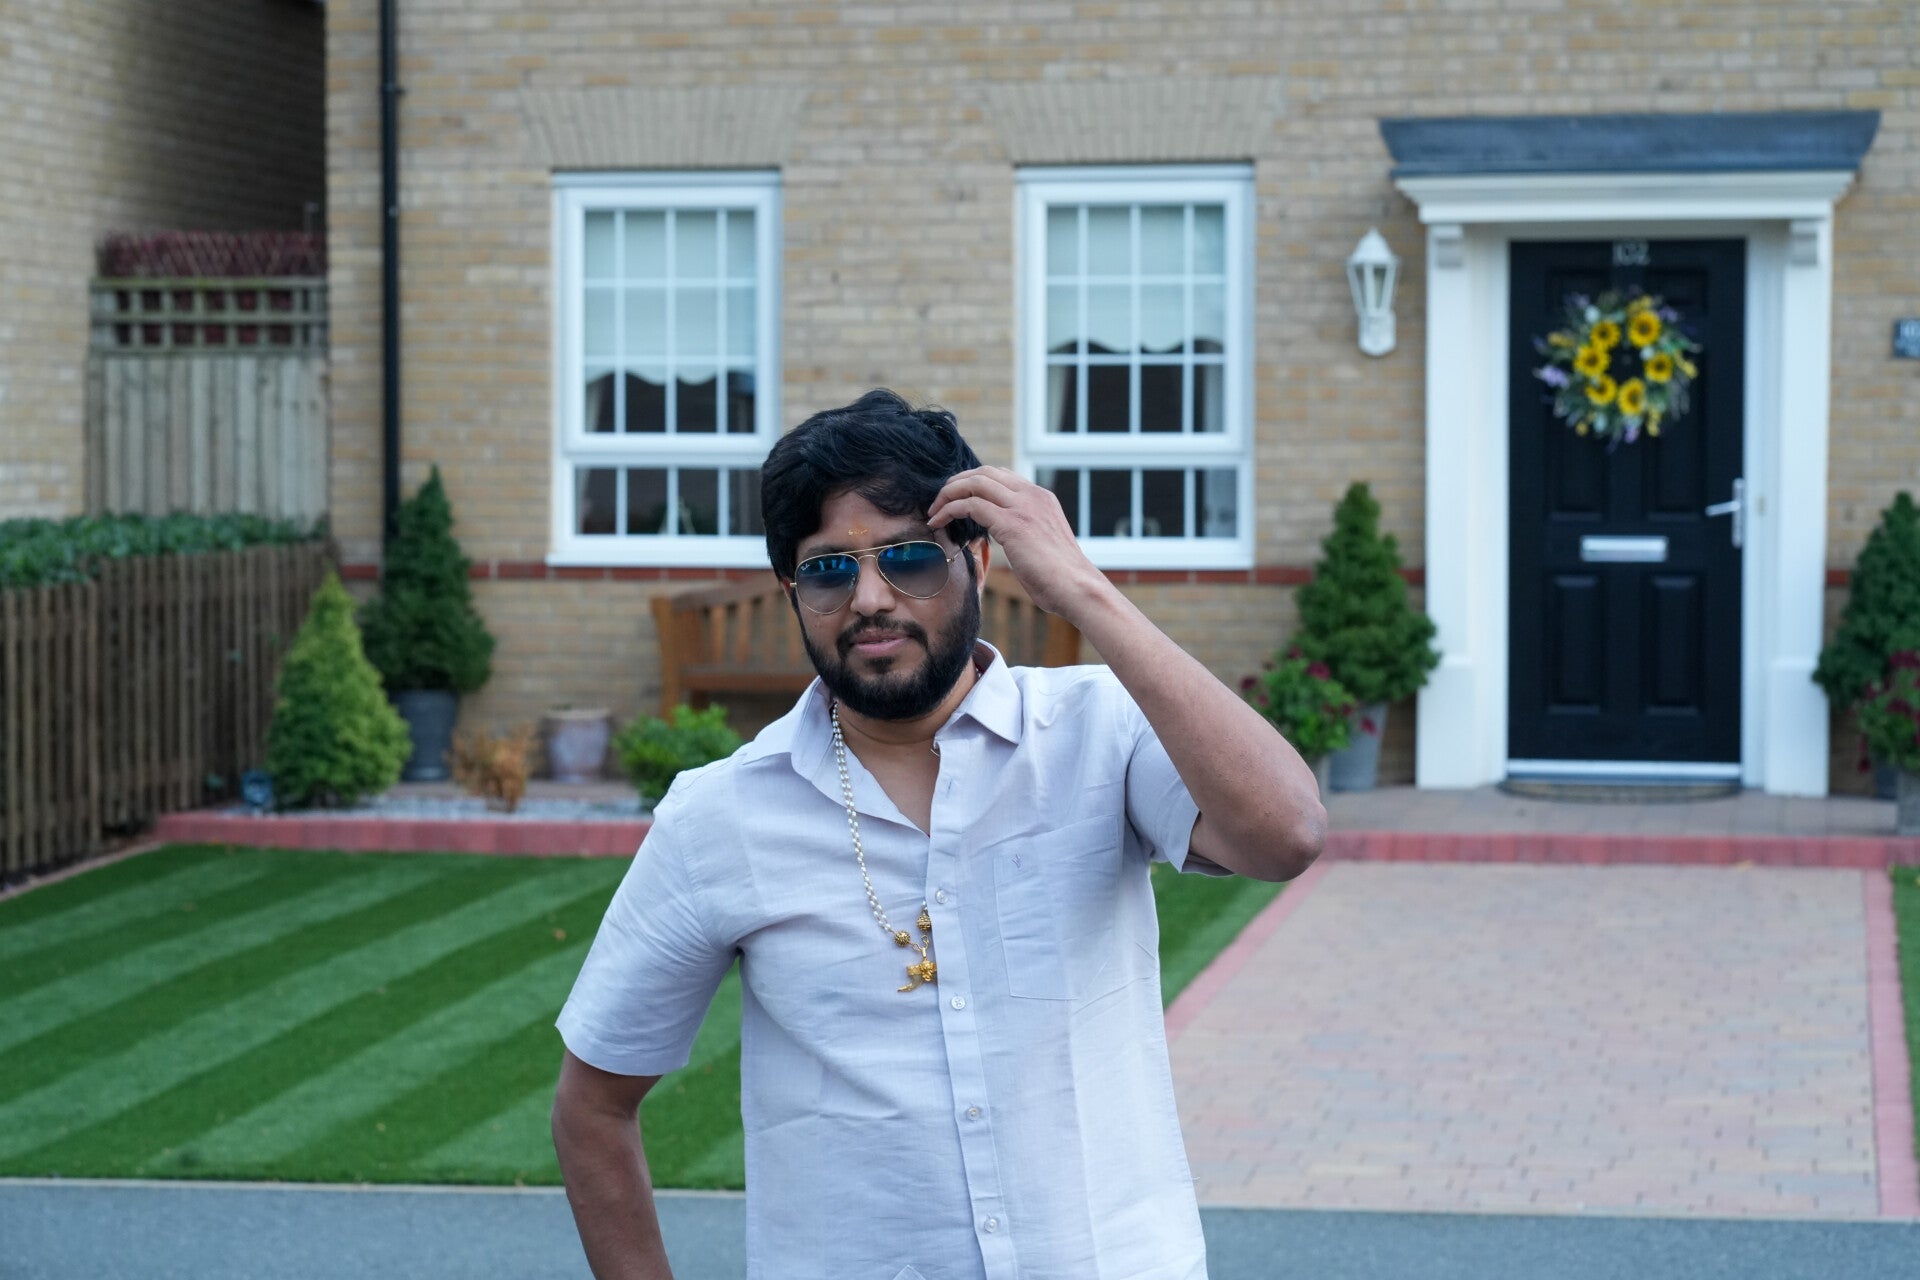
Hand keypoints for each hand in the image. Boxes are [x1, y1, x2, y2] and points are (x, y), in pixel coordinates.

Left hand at [927, 466, 1110, 617]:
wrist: (1077, 587)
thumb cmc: (1060, 577)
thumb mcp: (1043, 543)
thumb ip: (1026, 532)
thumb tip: (1008, 539)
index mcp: (1041, 497)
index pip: (1001, 475)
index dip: (973, 483)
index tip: (957, 499)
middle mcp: (1032, 495)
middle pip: (984, 472)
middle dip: (956, 483)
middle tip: (939, 500)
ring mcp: (1023, 506)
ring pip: (974, 483)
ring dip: (947, 494)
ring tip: (934, 511)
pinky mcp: (1012, 523)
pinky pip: (970, 504)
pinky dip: (949, 510)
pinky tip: (938, 522)